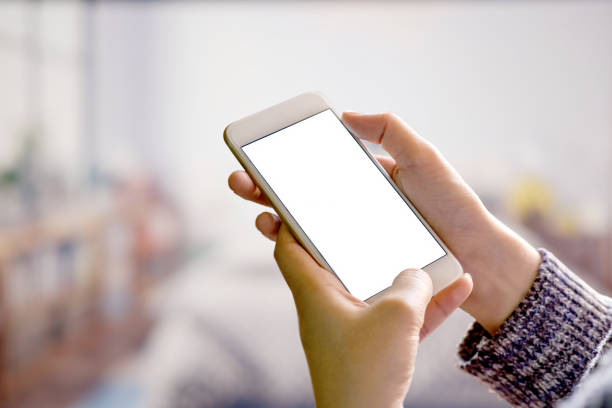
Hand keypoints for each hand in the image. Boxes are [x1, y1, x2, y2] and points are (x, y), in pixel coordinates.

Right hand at [229, 112, 540, 332]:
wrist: (477, 256)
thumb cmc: (452, 205)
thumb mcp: (424, 158)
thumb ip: (389, 130)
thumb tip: (345, 116)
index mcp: (366, 182)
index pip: (318, 169)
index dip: (287, 164)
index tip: (261, 157)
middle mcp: (355, 209)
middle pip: (302, 197)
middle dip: (267, 189)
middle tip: (240, 182)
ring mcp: (356, 238)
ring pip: (304, 227)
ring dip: (274, 217)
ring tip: (258, 211)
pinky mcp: (360, 264)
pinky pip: (322, 255)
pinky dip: (296, 246)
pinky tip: (281, 237)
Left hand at [272, 223, 470, 407]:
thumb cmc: (367, 372)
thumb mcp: (397, 317)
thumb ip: (412, 284)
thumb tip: (420, 273)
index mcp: (316, 294)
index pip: (290, 248)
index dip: (294, 222)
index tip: (311, 201)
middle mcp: (329, 308)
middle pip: (340, 263)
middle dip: (364, 241)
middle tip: (383, 218)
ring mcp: (353, 329)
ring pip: (378, 289)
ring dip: (406, 274)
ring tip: (435, 252)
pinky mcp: (375, 349)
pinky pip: (400, 316)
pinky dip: (424, 304)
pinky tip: (458, 288)